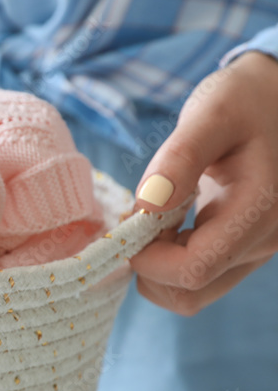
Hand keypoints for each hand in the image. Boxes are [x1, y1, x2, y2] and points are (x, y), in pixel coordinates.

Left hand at [130, 50, 277, 315]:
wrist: (277, 98)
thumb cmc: (244, 100)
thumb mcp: (210, 115)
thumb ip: (180, 159)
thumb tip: (146, 207)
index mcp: (260, 211)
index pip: (193, 270)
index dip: (147, 259)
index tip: (127, 225)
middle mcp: (265, 241)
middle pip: (190, 292)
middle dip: (148, 266)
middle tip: (135, 221)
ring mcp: (258, 249)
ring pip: (194, 292)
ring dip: (158, 267)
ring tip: (152, 220)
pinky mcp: (247, 248)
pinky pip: (202, 275)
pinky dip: (171, 261)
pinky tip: (166, 224)